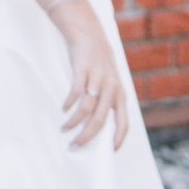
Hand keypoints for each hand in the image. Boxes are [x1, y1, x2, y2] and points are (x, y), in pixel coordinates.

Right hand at [51, 0, 127, 153]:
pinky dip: (69, 103)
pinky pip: (76, 92)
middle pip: (100, 120)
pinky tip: (64, 109)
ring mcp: (98, 79)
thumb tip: (97, 129)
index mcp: (120, 95)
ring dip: (74, 123)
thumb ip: (108, 103)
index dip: (118, 139)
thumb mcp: (110, 84)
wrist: (90, 36)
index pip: (124, 123)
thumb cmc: (99, 67)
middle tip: (74, 147)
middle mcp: (111, 88)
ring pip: (87, 108)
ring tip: (65, 129)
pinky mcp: (83, 70)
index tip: (110, 152)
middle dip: (86, 137)